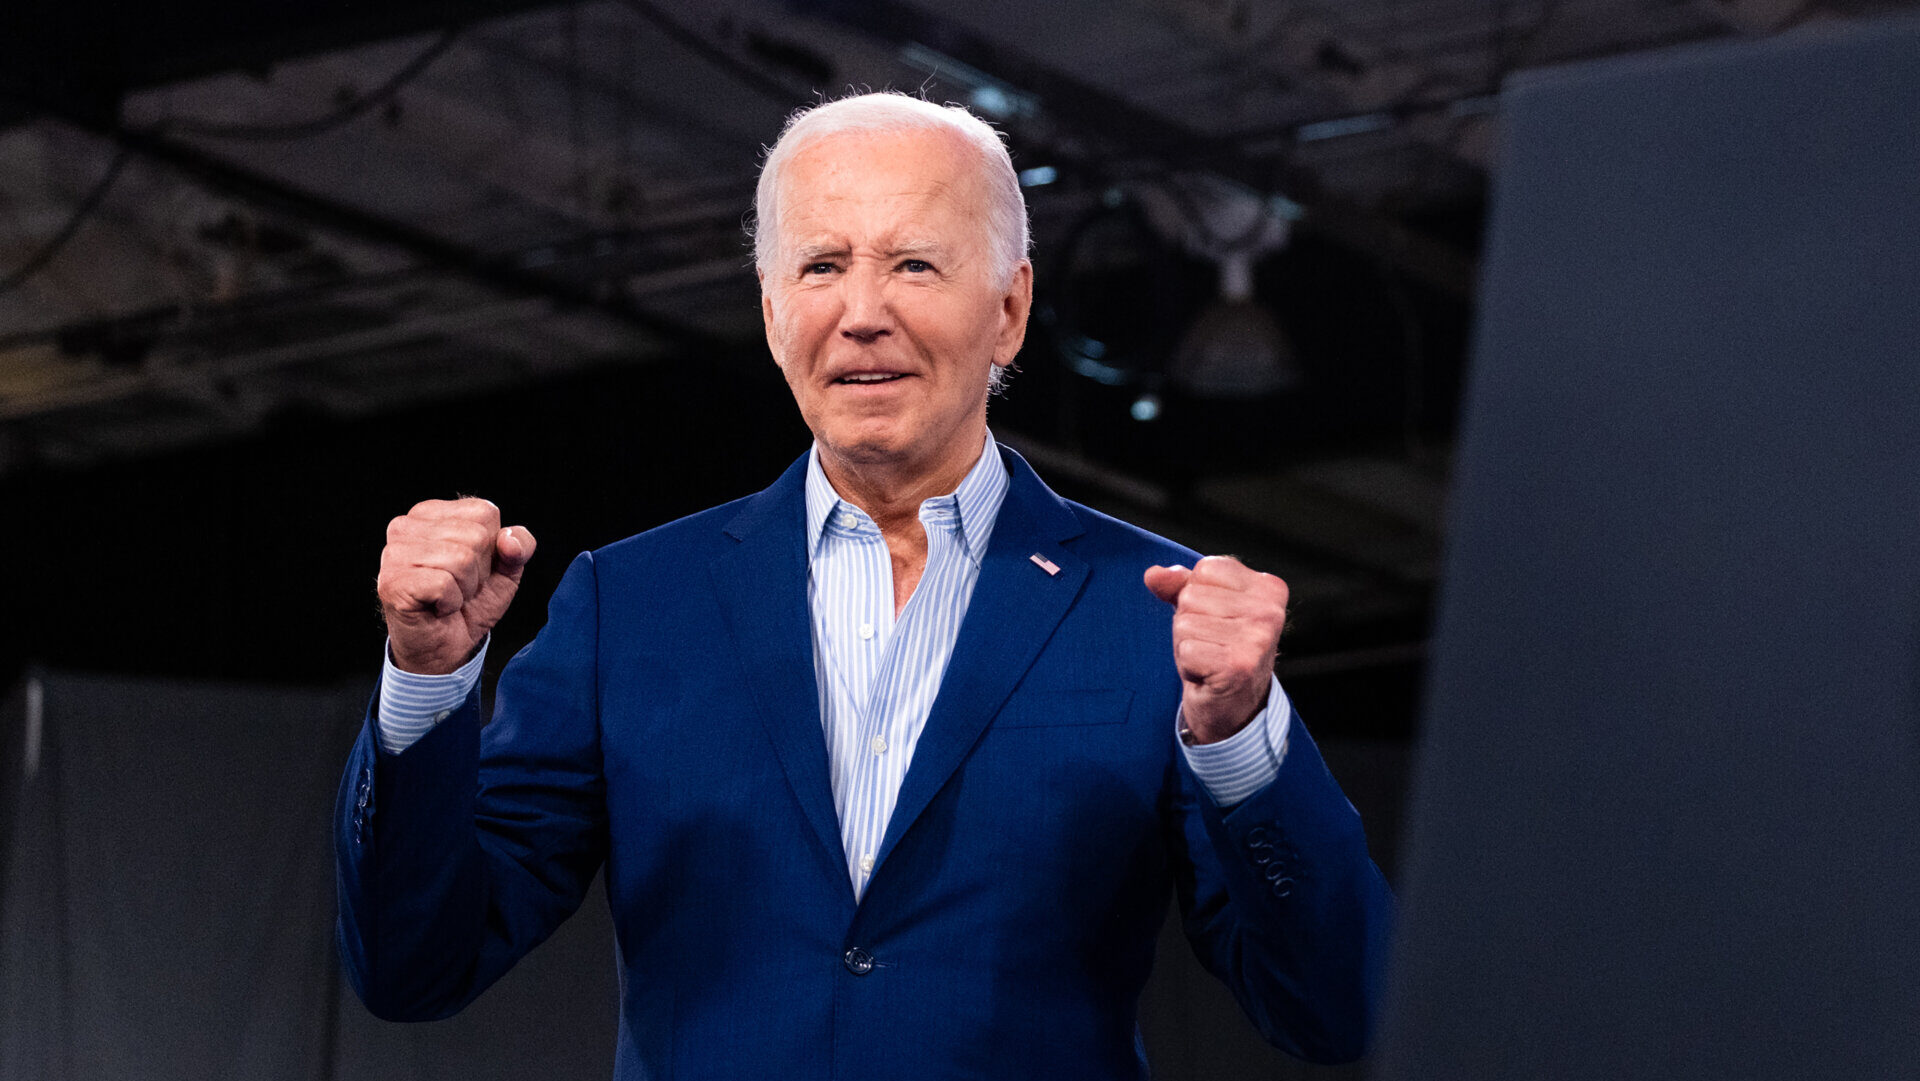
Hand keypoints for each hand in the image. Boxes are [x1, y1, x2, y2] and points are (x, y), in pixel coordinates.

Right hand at [377, 498, 536, 674]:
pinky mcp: (391, 582)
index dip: (492, 548)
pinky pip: (443, 584)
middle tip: (459, 588)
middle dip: (478, 571)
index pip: (484, 512)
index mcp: (432, 513)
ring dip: (464, 589)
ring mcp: (394, 553)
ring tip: (448, 597)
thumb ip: (519, 547)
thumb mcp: (506, 571)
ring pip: (460, 559)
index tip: (473, 569)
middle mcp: (406, 526)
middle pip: (475, 536)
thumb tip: (509, 539)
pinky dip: (450, 602)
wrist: (446, 648)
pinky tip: (437, 607)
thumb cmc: (470, 604)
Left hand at [1143, 555, 1288, 744]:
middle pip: (1192, 595)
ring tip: (1209, 658)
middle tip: (1211, 644)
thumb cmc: (1218, 649)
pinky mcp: (1239, 665)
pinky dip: (1188, 665)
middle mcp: (1269, 611)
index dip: (1197, 595)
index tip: (1217, 620)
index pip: (1207, 568)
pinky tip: (1207, 674)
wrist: (1234, 706)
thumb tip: (1154, 575)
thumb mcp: (1202, 608)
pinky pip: (1186, 649)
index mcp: (1268, 588)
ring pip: (1185, 622)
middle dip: (1189, 622)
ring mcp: (1257, 639)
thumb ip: (1178, 584)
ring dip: (1187, 644)